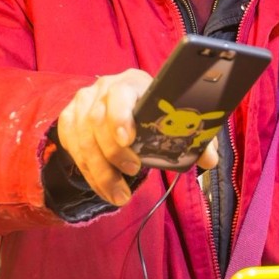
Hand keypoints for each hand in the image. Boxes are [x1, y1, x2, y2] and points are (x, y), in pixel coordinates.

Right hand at [57, 69, 218, 205]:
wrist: (123, 106)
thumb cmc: (153, 113)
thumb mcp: (174, 120)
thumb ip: (195, 139)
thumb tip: (209, 160)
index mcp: (133, 82)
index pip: (120, 93)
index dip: (121, 116)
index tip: (128, 140)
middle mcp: (102, 89)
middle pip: (97, 121)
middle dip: (113, 153)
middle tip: (133, 173)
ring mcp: (82, 104)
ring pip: (83, 140)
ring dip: (101, 172)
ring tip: (120, 196)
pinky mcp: (69, 120)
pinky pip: (72, 149)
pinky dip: (89, 174)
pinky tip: (104, 190)